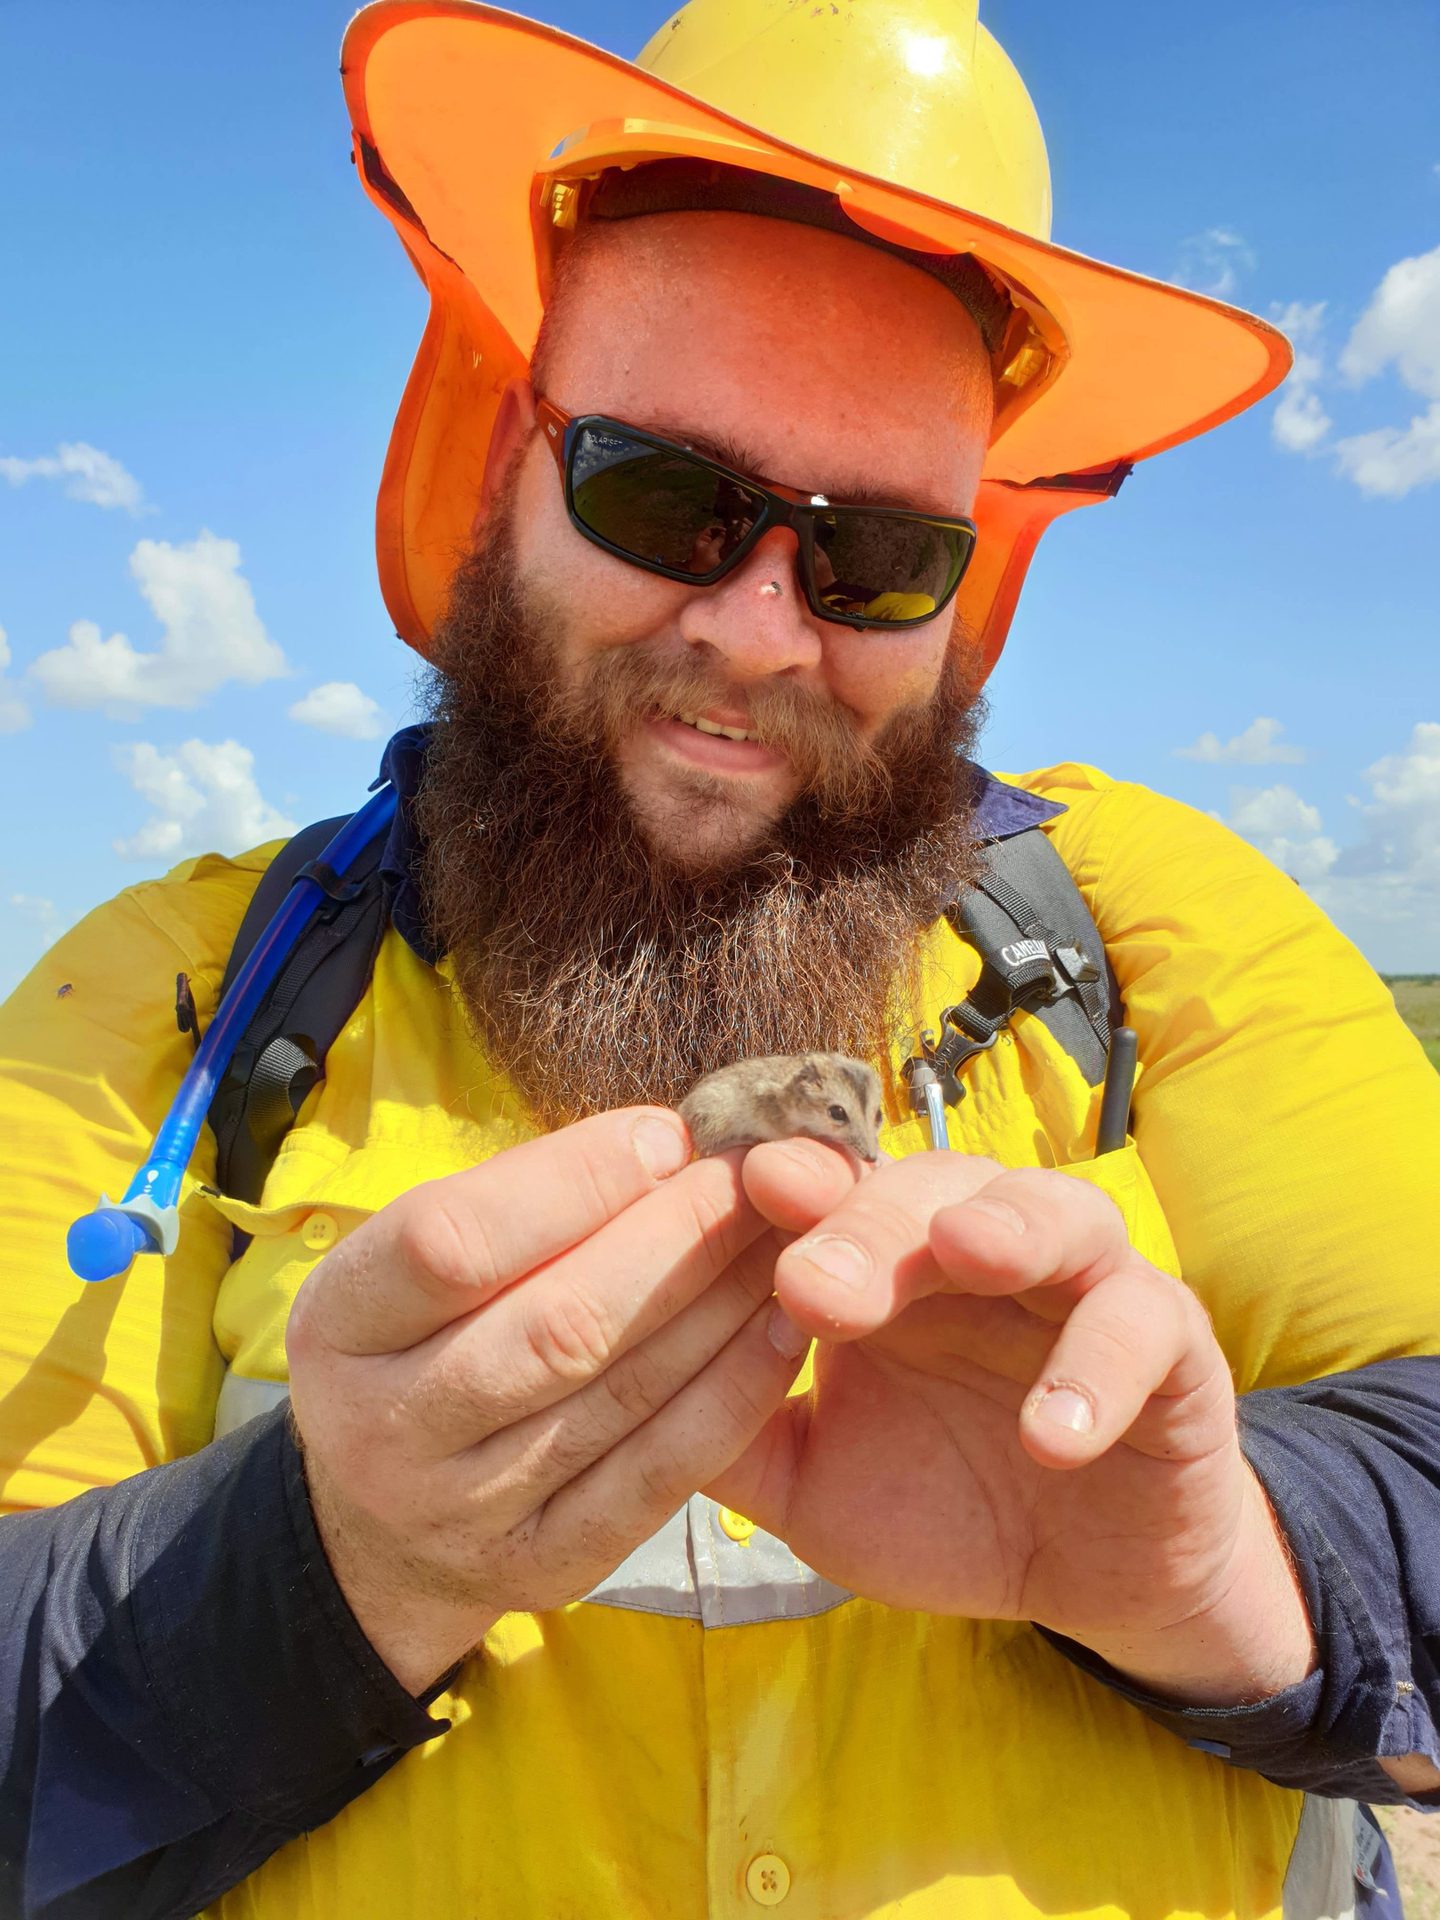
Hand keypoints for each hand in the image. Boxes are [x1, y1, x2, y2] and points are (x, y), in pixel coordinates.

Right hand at [286, 1109, 843, 1693]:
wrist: (373, 1540)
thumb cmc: (417, 1350)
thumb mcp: (405, 1274)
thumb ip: (508, 1210)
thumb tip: (663, 1144)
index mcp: (336, 1325)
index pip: (451, 1241)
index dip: (573, 1180)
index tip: (667, 1135)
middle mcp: (383, 1428)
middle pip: (554, 1324)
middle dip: (673, 1238)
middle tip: (754, 1177)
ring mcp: (462, 1512)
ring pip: (618, 1394)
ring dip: (719, 1303)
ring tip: (786, 1234)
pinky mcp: (541, 1567)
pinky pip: (657, 1476)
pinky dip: (731, 1396)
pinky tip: (782, 1332)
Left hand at [708, 1147, 1314, 1704]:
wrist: (1087, 1576)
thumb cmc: (943, 1502)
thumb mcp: (813, 1478)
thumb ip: (733, 1428)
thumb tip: (613, 1384)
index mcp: (889, 1264)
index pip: (835, 1191)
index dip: (789, 1185)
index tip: (737, 1187)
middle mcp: (981, 1250)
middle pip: (928, 1188)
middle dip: (870, 1222)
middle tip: (814, 1281)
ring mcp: (1081, 1285)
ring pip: (1053, 1212)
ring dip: (1005, 1227)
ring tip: (964, 1257)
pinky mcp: (1172, 1345)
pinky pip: (1145, 1327)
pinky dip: (1098, 1370)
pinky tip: (1050, 1432)